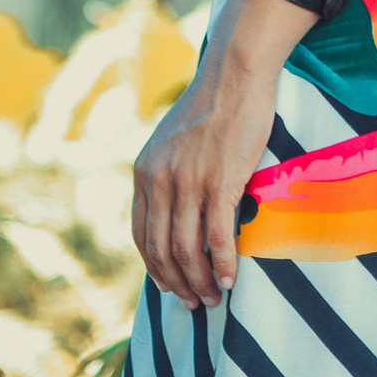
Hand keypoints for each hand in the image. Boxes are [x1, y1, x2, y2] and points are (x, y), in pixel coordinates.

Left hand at [131, 0, 297, 308]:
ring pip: (187, 249)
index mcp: (145, 171)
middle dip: (177, 284)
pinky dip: (223, 263)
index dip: (155, 268)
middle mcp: (159, 179)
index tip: (171, 287)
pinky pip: (217, 236)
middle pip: (161, 250)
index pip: (141, 235)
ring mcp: (188, 181)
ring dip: (200, 281)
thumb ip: (166, 173)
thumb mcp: (173, 140)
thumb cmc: (212, 106)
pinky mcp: (220, 180)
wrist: (235, 74)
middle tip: (195, 302)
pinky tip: (231, 278)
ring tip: (213, 297)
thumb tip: (171, 210)